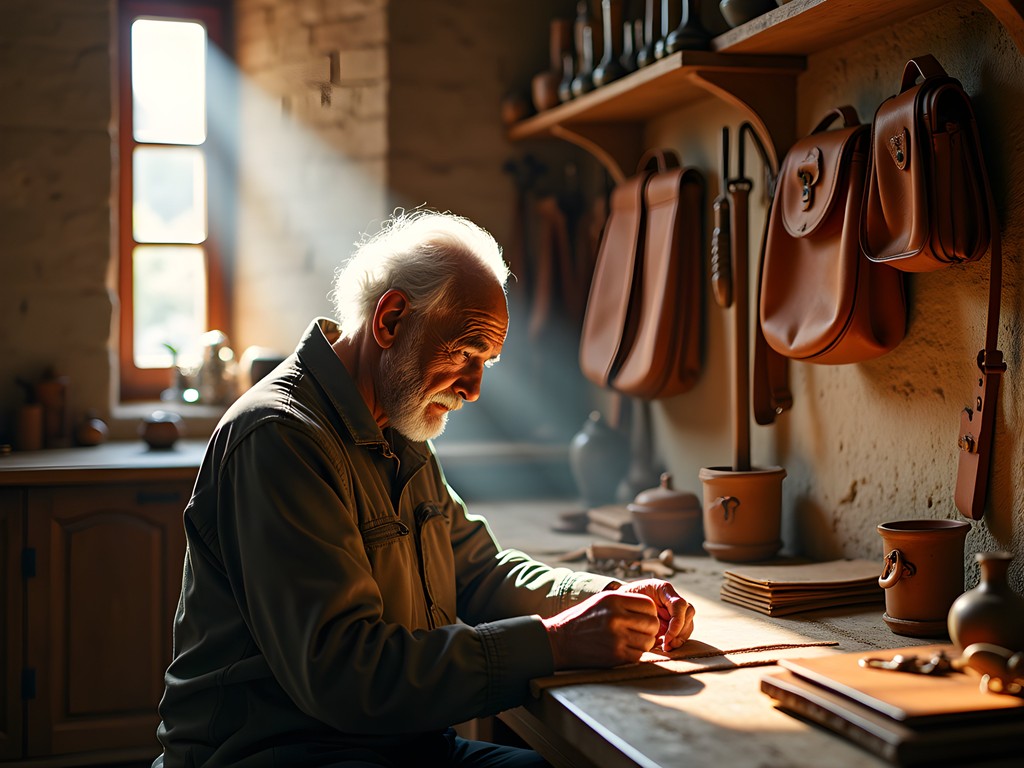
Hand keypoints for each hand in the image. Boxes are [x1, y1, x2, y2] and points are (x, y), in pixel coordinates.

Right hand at [541, 591, 660, 669]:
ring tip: (630, 642)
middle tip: (639, 633)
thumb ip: (625, 602)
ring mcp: (616, 637)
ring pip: (648, 642)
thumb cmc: (582, 619)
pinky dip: (634, 655)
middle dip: (649, 630)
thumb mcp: (601, 601)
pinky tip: (623, 651)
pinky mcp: (615, 655)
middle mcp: (616, 616)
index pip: (649, 605)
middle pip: (652, 624)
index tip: (642, 619)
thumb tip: (651, 608)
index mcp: (614, 599)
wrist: (560, 640)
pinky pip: (638, 656)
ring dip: (643, 644)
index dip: (649, 613)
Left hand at [614, 579, 694, 651]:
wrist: (621, 602)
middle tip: (667, 646)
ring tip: (666, 647)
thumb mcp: (630, 601)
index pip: (679, 604)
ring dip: (680, 637)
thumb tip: (657, 632)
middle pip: (689, 613)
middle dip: (680, 632)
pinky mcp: (674, 620)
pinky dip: (677, 640)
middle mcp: (672, 597)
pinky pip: (683, 630)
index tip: (667, 638)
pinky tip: (666, 646)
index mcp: (663, 589)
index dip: (677, 623)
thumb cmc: (625, 599)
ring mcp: (674, 608)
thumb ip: (642, 612)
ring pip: (689, 622)